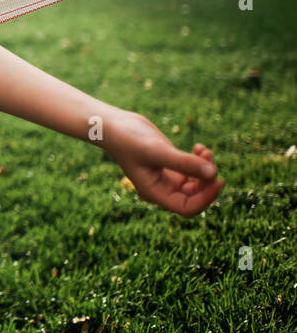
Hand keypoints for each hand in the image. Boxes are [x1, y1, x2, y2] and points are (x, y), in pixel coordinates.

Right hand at [104, 112, 223, 215]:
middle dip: (207, 179)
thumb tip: (214, 174)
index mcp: (155, 192)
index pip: (188, 207)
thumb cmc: (128, 139)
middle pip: (196, 196)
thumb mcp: (157, 150)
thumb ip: (184, 162)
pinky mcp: (171, 165)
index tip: (218, 179)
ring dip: (206, 168)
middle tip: (207, 155)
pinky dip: (200, 160)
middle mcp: (163, 189)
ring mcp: (167, 178)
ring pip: (197, 183)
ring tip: (203, 149)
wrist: (114, 125)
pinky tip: (198, 146)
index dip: (206, 198)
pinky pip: (194, 170)